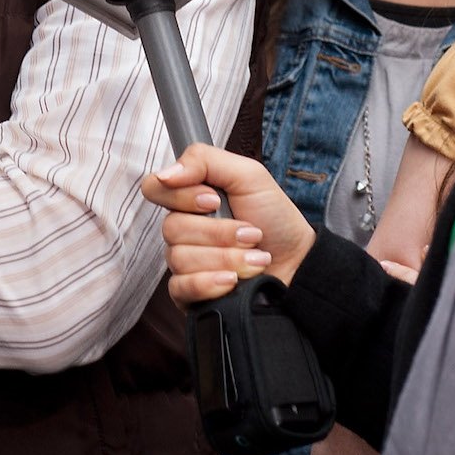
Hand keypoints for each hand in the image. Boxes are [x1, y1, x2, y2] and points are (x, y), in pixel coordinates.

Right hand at [141, 143, 316, 307]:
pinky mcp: (190, 294)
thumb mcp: (249, 176)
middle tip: (249, 233)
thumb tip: (166, 173)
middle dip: (218, 232)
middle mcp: (183, 230)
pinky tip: (233, 281)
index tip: (212, 200)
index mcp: (190, 199)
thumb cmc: (275, 220)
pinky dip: (211, 283)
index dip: (180, 196)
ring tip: (253, 259)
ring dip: (226, 258)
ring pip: (180, 258)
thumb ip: (204, 160)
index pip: (154, 189)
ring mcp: (184, 263)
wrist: (299, 264)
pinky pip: (181, 287)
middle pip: (171, 228)